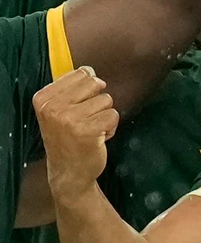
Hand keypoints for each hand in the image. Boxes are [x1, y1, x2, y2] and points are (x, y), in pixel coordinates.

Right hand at [32, 68, 118, 201]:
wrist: (68, 172)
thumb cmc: (67, 139)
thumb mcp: (58, 111)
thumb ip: (72, 89)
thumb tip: (90, 71)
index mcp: (43, 98)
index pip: (81, 74)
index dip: (88, 91)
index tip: (77, 108)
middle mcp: (53, 107)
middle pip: (95, 84)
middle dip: (98, 101)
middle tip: (86, 120)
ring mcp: (69, 119)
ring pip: (107, 100)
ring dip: (104, 116)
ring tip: (91, 130)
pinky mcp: (88, 130)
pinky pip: (114, 115)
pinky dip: (111, 127)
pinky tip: (98, 138)